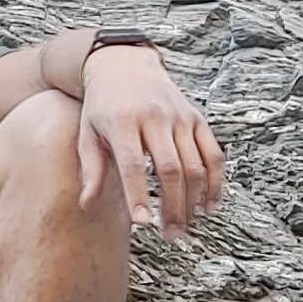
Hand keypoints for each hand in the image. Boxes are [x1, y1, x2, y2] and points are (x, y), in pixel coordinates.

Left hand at [76, 47, 225, 230]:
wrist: (124, 64)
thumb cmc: (102, 105)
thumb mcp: (87, 132)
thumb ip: (91, 169)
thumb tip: (87, 205)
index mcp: (123, 121)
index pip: (133, 164)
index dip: (139, 194)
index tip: (143, 223)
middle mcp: (155, 117)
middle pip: (171, 169)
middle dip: (173, 206)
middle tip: (171, 236)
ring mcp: (180, 117)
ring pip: (195, 164)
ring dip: (194, 201)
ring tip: (186, 228)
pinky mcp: (196, 118)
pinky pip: (213, 153)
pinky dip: (215, 182)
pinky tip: (209, 206)